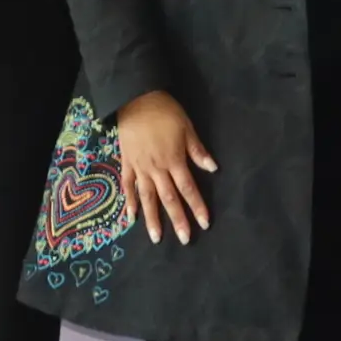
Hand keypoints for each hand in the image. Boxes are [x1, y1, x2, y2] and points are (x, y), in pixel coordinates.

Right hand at [113, 89, 215, 240]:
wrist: (136, 100)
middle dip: (178, 220)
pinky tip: (131, 217)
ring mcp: (140, 168)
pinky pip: (128, 186)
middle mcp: (157, 169)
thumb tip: (213, 168)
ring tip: (157, 238)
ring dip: (152, 219)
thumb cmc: (166, 113)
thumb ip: (198, 151)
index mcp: (174, 161)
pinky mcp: (127, 164)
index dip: (197, 207)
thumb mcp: (187, 128)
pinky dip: (129, 202)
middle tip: (185, 240)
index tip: (205, 223)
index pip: (188, 189)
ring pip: (147, 198)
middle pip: (169, 199)